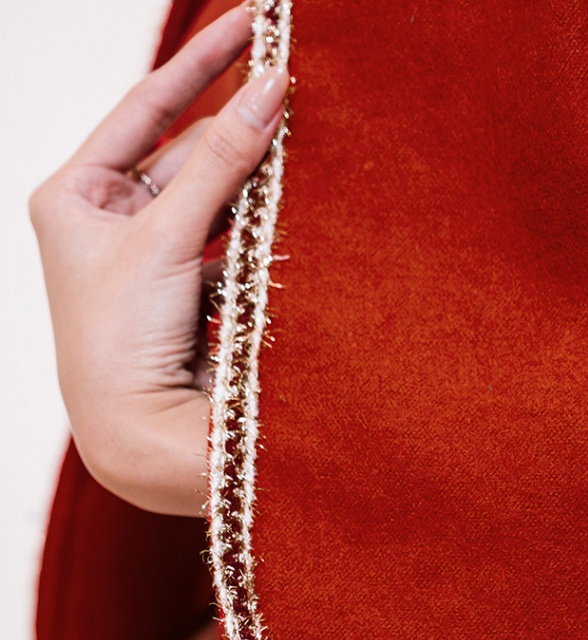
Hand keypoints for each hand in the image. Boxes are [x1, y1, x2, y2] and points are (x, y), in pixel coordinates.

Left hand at [29, 7, 288, 515]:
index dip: (201, 63)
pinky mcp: (191, 301)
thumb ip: (222, 162)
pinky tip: (296, 218)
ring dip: (258, 183)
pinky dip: (263, 237)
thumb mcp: (165, 238)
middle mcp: (108, 225)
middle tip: (295, 84)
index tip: (252, 22)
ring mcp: (150, 264)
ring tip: (305, 148)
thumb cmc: (121, 344)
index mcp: (74, 197)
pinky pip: (234, 248)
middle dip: (240, 127)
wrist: (138, 441)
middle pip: (188, 154)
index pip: (147, 108)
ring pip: (217, 202)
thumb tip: (270, 89)